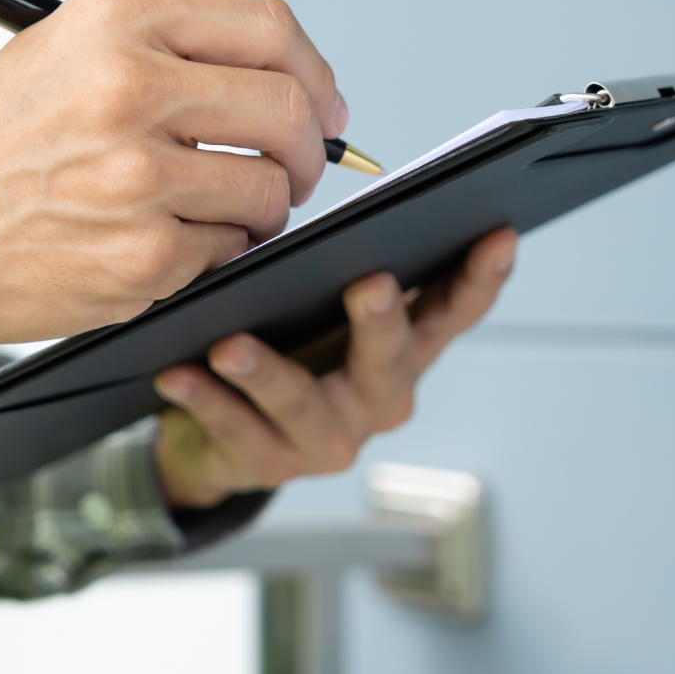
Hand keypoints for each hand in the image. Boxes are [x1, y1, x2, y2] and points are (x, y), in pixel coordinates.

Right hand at [0, 0, 347, 375]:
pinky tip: (161, 244)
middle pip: (287, 107)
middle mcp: (130, 86)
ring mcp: (137, 175)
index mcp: (116, 19)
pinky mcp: (139, 255)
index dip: (314, 71)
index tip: (320, 104)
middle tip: (294, 170)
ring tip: (213, 213)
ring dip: (260, 209)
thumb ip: (165, 47)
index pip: (270, 26)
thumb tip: (280, 77)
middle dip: (308, 148)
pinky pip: (227, 251)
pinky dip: (211, 254)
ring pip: (268, 189)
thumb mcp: (62, 51)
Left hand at [151, 228, 517, 508]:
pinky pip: (234, 429)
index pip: (454, 312)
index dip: (481, 277)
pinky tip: (177, 373)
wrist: (224, 439)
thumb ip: (339, 268)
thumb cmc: (286, 347)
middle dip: (382, 323)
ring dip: (266, 373)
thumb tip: (344, 208)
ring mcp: (328, 440)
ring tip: (228, 345)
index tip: (497, 233)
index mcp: (404, 353)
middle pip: (389, 363)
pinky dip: (205, 400)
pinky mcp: (271, 465)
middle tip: (371, 283)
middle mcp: (379, 400)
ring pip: (301, 404)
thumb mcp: (320, 308)